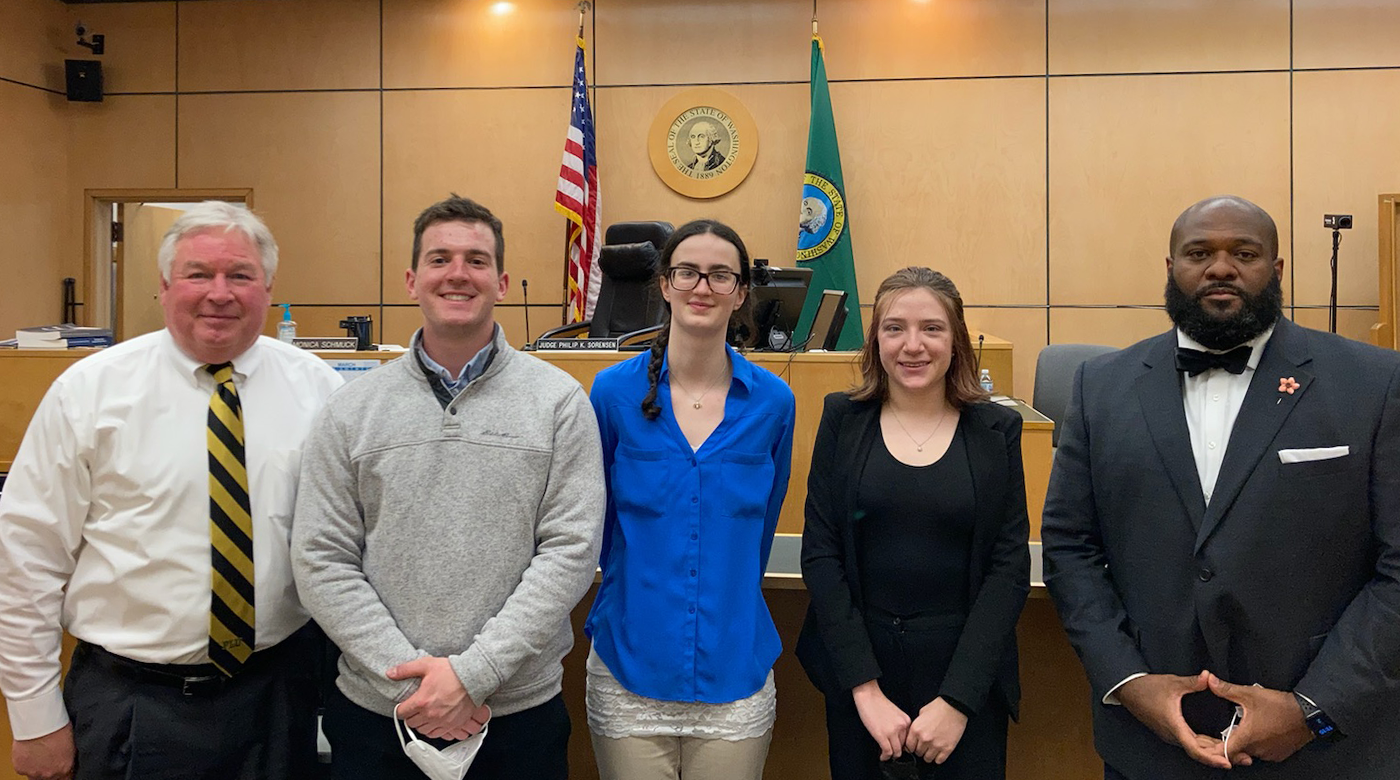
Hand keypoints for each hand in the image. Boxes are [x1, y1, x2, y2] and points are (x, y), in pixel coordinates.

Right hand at [12, 724, 74, 779]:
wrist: (38, 724)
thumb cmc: (56, 728)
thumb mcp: (71, 745)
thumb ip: (67, 758)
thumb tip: (66, 760)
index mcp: (64, 768)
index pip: (66, 779)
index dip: (63, 773)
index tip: (60, 767)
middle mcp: (49, 774)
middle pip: (50, 778)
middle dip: (50, 770)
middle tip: (48, 758)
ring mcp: (34, 773)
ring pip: (35, 775)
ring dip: (37, 767)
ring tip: (39, 753)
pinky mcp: (21, 769)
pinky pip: (23, 769)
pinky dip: (25, 763)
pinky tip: (29, 752)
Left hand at [387, 656, 489, 738]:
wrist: (474, 678)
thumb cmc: (451, 671)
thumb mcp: (426, 665)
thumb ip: (405, 670)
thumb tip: (390, 673)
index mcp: (421, 701)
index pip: (401, 713)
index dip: (401, 708)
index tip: (404, 705)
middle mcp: (430, 715)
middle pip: (411, 723)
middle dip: (410, 716)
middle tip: (414, 708)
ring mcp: (442, 722)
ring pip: (423, 731)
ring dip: (420, 724)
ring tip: (424, 715)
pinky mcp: (452, 725)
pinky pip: (436, 734)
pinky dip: (432, 730)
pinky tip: (433, 721)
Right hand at [852, 680, 910, 760]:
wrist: (869, 696)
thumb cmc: (879, 703)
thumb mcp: (896, 714)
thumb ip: (899, 726)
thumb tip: (897, 740)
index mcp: (906, 721)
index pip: (909, 740)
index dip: (903, 746)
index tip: (898, 748)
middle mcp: (902, 727)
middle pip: (904, 747)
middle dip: (897, 752)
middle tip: (891, 753)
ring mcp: (892, 732)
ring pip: (896, 752)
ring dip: (891, 756)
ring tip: (886, 756)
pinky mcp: (882, 735)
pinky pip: (887, 752)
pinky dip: (885, 757)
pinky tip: (882, 756)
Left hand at [904, 697, 967, 763]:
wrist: (954, 707)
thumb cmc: (939, 707)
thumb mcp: (921, 713)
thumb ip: (916, 726)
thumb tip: (913, 735)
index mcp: (916, 730)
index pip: (908, 747)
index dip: (912, 747)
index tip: (915, 746)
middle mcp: (924, 739)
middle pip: (918, 753)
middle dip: (921, 750)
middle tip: (925, 745)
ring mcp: (936, 745)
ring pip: (927, 758)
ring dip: (929, 755)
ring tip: (932, 749)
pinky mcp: (947, 748)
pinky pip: (939, 760)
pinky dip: (938, 758)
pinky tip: (939, 752)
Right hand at [1116, 672, 1230, 769]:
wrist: (1128, 690)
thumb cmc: (1147, 688)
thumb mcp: (1172, 683)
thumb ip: (1193, 682)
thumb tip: (1209, 677)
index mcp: (1174, 726)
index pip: (1195, 749)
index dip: (1212, 758)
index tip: (1227, 762)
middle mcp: (1173, 734)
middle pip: (1198, 752)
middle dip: (1220, 757)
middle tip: (1241, 758)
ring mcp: (1170, 734)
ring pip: (1195, 748)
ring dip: (1213, 752)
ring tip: (1232, 753)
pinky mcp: (1170, 731)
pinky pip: (1190, 743)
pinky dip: (1204, 746)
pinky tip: (1215, 743)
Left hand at [1207, 674, 1311, 764]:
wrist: (1309, 714)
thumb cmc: (1281, 706)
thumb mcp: (1250, 694)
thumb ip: (1227, 689)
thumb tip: (1210, 681)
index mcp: (1247, 738)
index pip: (1224, 752)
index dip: (1214, 748)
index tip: (1210, 743)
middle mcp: (1258, 750)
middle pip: (1237, 752)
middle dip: (1232, 742)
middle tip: (1233, 729)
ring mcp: (1270, 754)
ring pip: (1251, 752)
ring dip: (1247, 742)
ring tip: (1248, 728)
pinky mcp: (1280, 755)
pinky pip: (1264, 753)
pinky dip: (1260, 745)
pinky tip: (1262, 733)